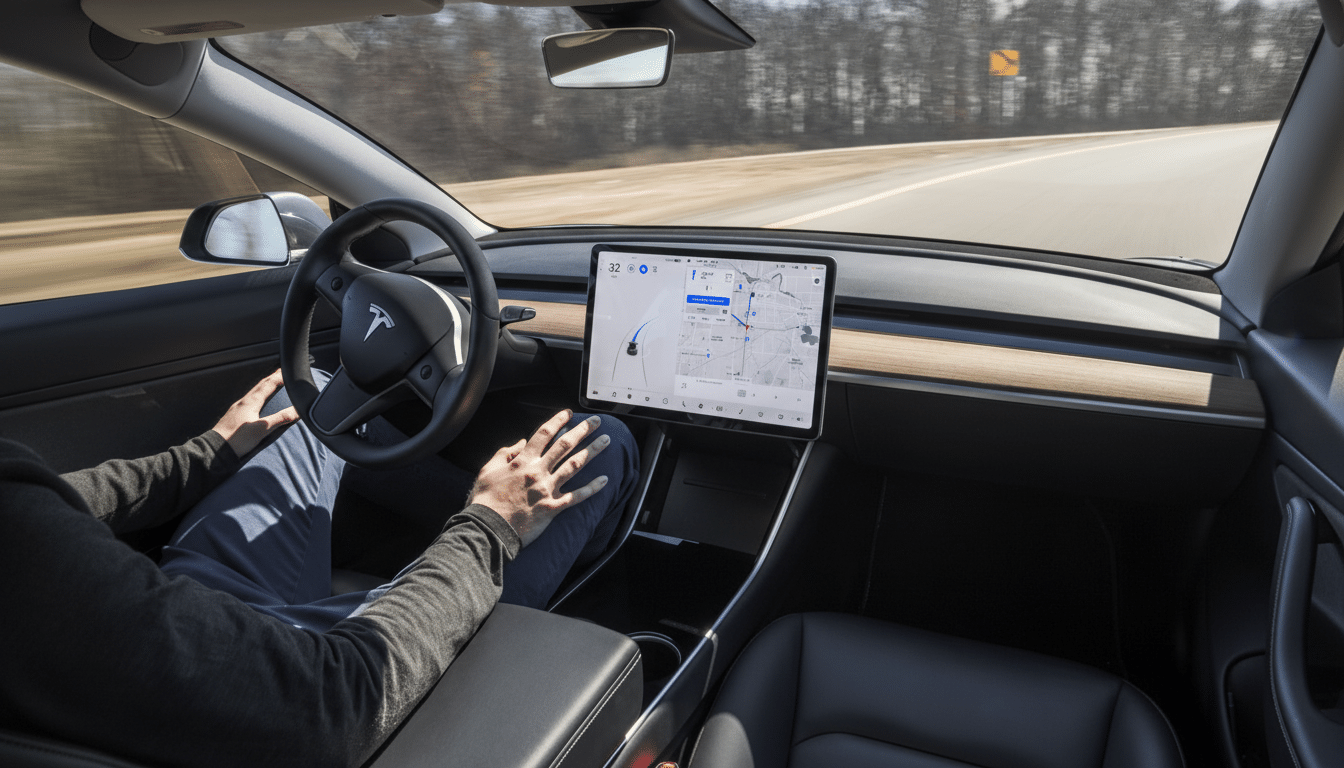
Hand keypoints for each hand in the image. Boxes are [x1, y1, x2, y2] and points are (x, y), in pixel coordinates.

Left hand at [211, 369, 299, 455]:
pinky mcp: (233, 416)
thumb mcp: (262, 429)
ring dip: (264, 386)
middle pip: (260, 386)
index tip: (288, 371)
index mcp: (250, 402)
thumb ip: (280, 418)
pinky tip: (255, 402)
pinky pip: (247, 400)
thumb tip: (297, 410)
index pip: (268, 384)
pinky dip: (256, 396)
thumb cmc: (236, 440)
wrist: (214, 450)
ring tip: (270, 384)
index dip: (279, 377)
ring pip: (253, 392)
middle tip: (280, 372)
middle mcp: (243, 402)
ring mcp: (236, 408)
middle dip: (272, 378)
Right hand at [468, 410, 610, 546]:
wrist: (488, 528)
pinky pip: (576, 497)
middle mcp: (538, 472)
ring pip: (574, 466)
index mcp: (522, 461)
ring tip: (606, 441)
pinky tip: (605, 480)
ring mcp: (546, 490)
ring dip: (592, 451)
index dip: (558, 421)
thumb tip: (519, 443)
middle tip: (597, 421)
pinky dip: (591, 488)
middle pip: (565, 446)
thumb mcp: (488, 470)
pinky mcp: (552, 508)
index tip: (570, 413)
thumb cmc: (485, 500)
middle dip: (583, 430)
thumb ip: (504, 453)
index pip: (544, 434)